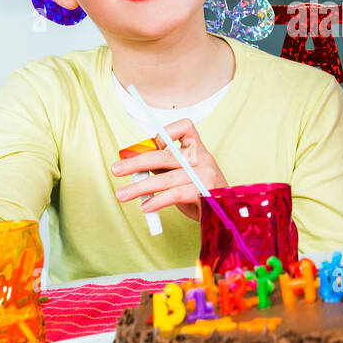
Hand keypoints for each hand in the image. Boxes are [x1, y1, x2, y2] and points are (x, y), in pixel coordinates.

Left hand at [111, 119, 228, 221]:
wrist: (226, 215)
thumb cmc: (200, 194)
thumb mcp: (183, 177)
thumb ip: (164, 169)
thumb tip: (135, 168)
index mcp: (198, 150)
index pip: (185, 127)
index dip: (165, 132)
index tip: (151, 144)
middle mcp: (203, 159)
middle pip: (165, 155)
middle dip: (136, 162)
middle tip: (116, 169)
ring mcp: (205, 176)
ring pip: (166, 179)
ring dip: (140, 187)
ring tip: (122, 195)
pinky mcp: (204, 193)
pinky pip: (175, 195)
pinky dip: (157, 201)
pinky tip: (146, 206)